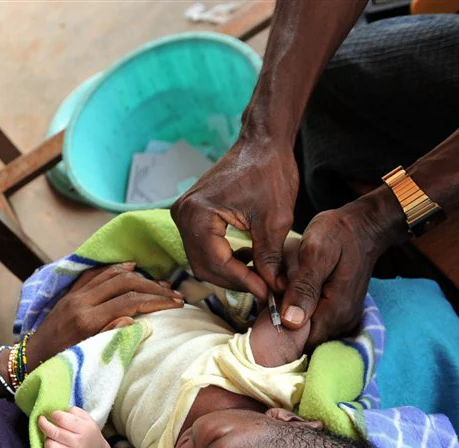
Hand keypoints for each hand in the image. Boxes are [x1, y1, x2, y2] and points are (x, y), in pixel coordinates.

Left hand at [29, 263, 183, 364]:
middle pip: (125, 283)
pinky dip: (116, 268)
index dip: (156, 301)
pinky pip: (96, 272)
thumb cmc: (59, 362)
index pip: (129, 301)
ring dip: (139, 276)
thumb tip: (135, 319)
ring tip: (161, 283)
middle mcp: (81, 301)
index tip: (176, 304)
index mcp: (87, 319)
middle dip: (153, 287)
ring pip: (112, 274)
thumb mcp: (86, 354)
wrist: (31, 357)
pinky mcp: (70, 292)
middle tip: (174, 294)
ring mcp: (75, 294)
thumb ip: (110, 335)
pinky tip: (132, 268)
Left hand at [39, 408, 107, 447]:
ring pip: (50, 446)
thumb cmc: (88, 431)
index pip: (62, 419)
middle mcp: (77, 442)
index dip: (54, 415)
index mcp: (83, 428)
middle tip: (42, 420)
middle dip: (43, 424)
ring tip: (50, 436)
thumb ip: (73, 411)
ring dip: (46, 439)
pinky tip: (51, 445)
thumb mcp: (86, 417)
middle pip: (54, 432)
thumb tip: (57, 412)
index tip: (54, 415)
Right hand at [171, 137, 297, 300]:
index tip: (268, 293)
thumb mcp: (276, 219)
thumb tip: (272, 288)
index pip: (217, 262)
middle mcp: (183, 215)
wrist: (262, 143)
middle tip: (265, 289)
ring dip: (229, 272)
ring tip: (259, 276)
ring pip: (203, 260)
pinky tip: (247, 259)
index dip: (244, 281)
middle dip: (235, 280)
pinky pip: (203, 247)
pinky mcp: (191, 215)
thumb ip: (270, 257)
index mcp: (198, 213)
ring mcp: (184, 214)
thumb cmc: (270, 171)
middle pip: (204, 266)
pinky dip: (224, 258)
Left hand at [281, 189, 404, 346]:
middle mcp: (341, 322)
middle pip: (300, 341)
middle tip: (267, 299)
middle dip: (278, 325)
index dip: (275, 333)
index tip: (260, 311)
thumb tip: (290, 321)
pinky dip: (296, 313)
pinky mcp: (338, 314)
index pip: (299, 343)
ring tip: (277, 293)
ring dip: (286, 318)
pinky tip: (288, 294)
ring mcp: (342, 320)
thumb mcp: (316, 252)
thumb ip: (304, 287)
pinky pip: (312, 323)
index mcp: (335, 311)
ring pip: (305, 333)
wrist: (363, 227)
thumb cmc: (337, 235)